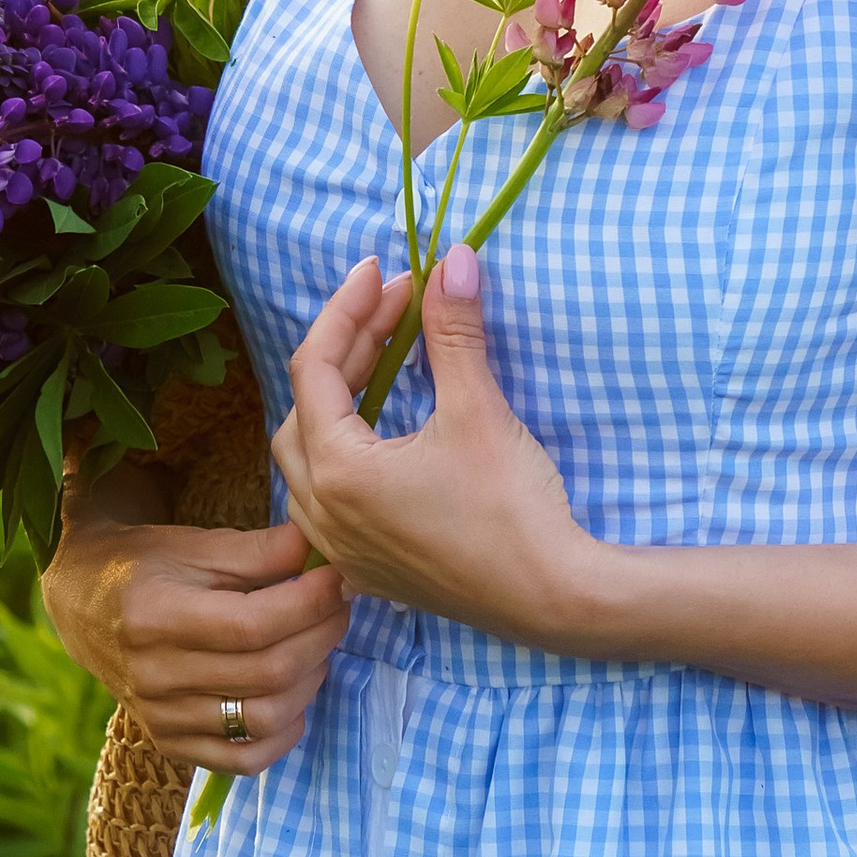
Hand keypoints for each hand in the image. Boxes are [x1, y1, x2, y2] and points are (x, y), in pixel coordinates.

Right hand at [42, 471, 346, 778]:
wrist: (85, 606)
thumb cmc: (146, 565)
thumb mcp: (196, 544)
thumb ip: (259, 551)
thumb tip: (322, 550)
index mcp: (155, 617)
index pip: (253, 625)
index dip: (308, 604)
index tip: (337, 579)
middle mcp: (154, 675)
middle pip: (267, 673)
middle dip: (321, 637)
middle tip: (338, 607)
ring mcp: (161, 717)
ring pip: (263, 719)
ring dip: (309, 682)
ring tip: (316, 646)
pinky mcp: (170, 743)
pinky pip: (242, 761)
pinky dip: (282, 736)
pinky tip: (293, 698)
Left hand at [272, 248, 591, 644]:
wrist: (553, 597)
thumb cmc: (512, 508)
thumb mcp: (478, 409)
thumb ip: (452, 332)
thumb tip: (454, 259)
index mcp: (338, 472)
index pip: (315, 368)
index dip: (347, 309)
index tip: (382, 271)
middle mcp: (324, 515)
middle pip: (303, 411)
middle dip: (344, 352)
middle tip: (394, 313)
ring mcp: (343, 550)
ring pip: (306, 460)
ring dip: (335, 406)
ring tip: (378, 364)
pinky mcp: (368, 570)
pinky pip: (327, 504)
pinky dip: (343, 457)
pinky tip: (381, 439)